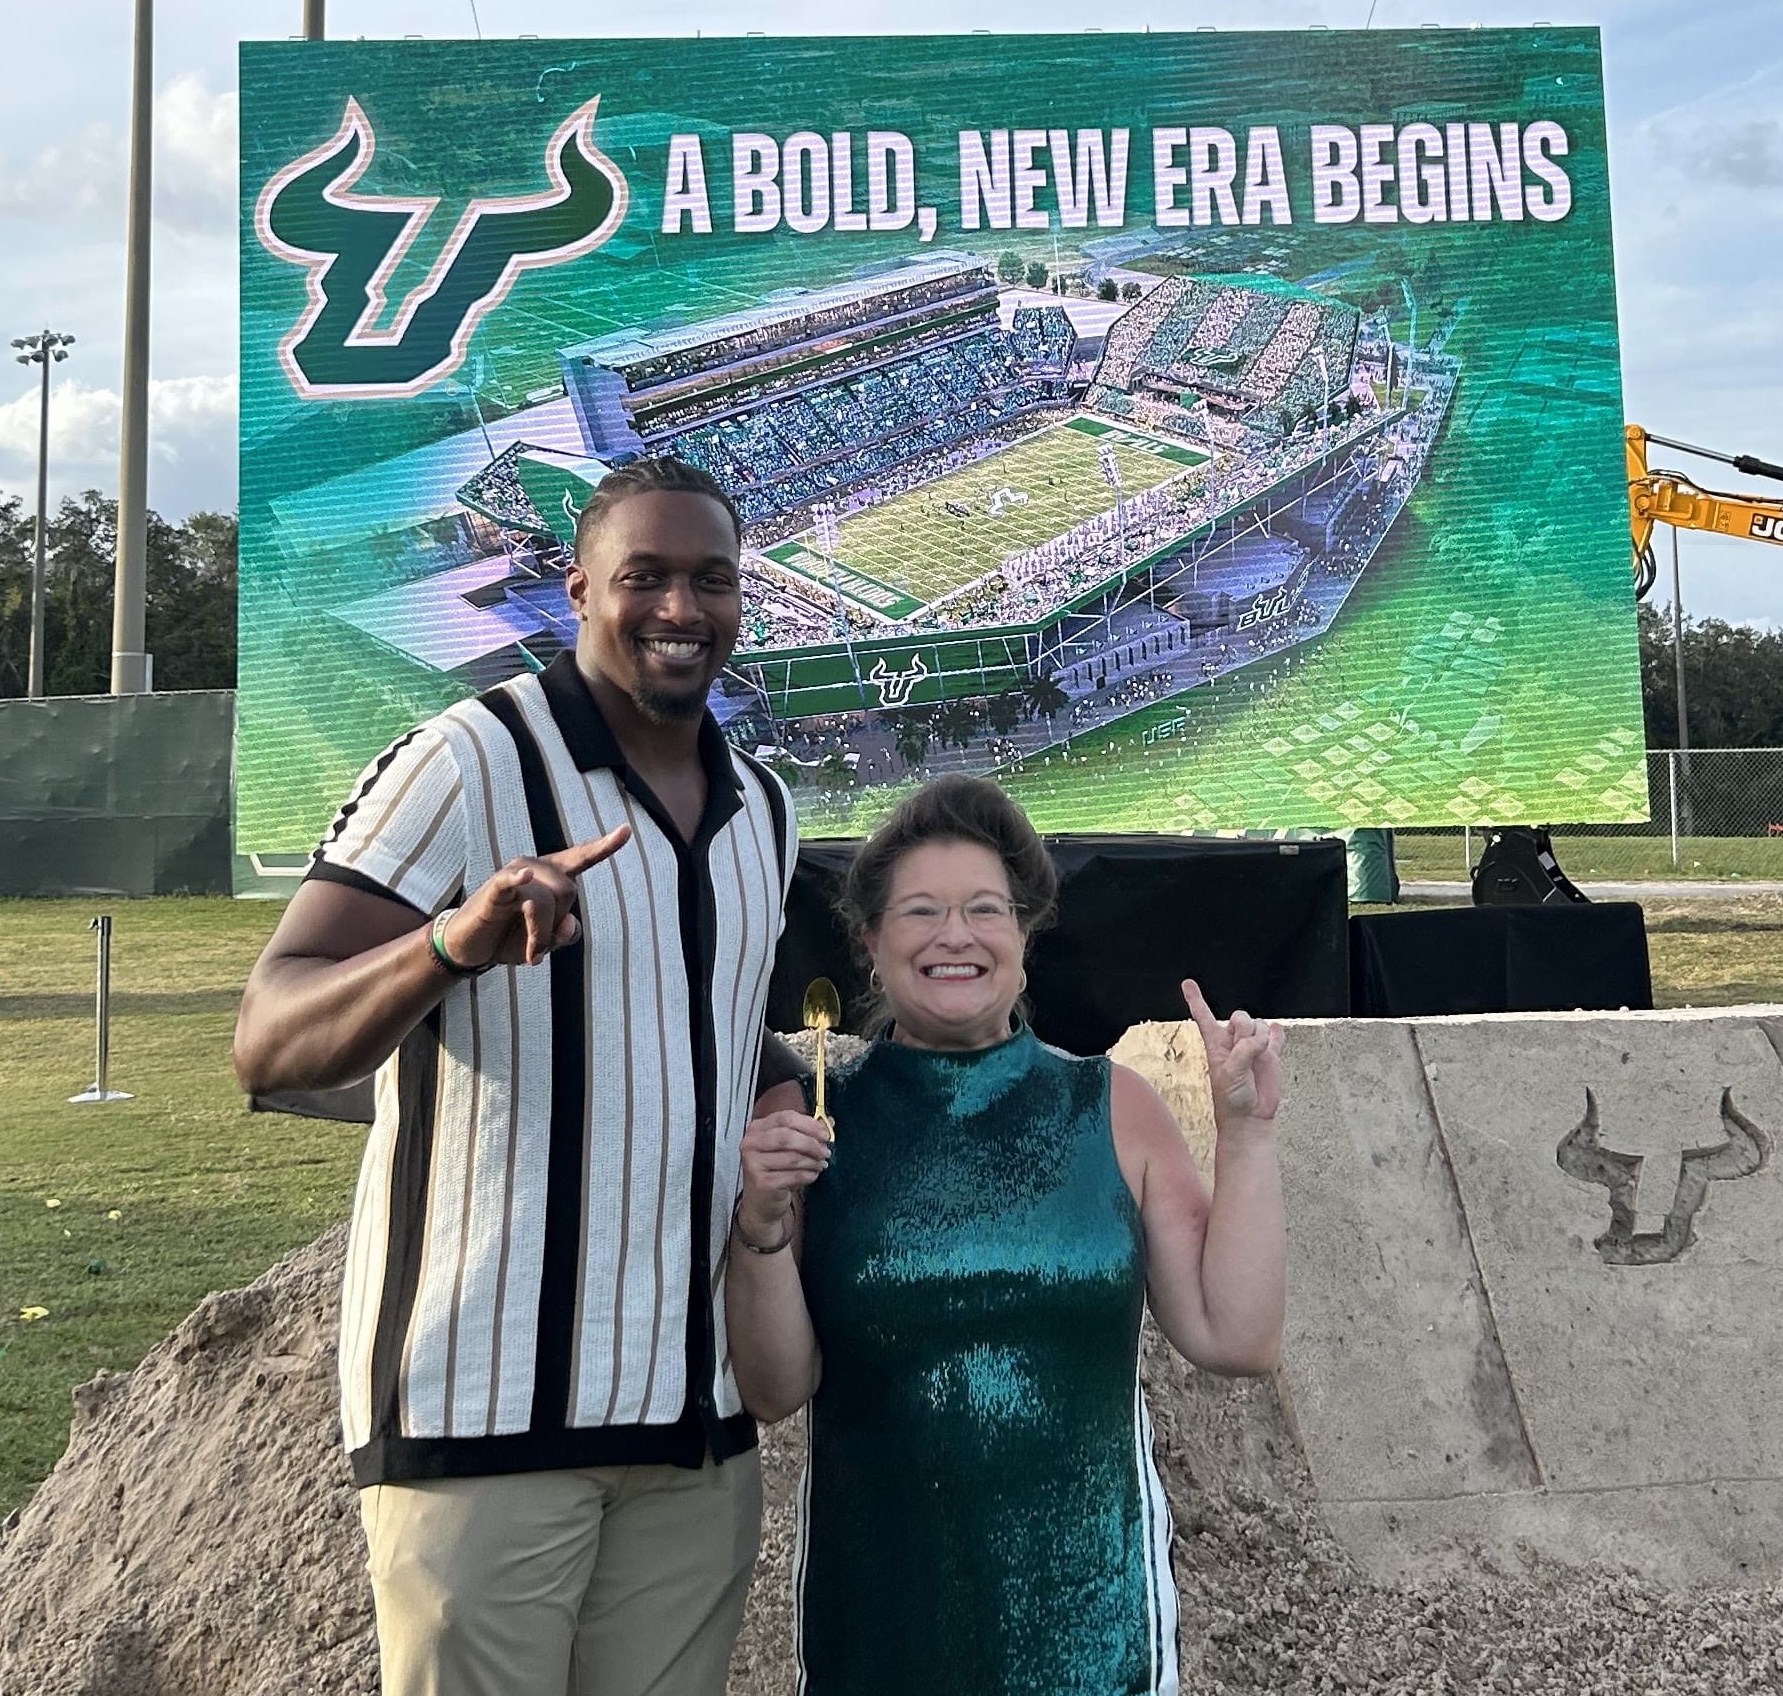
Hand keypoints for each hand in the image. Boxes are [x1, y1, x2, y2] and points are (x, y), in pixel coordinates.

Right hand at [442, 826, 632, 968]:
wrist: (471, 947)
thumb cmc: (510, 936)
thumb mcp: (545, 941)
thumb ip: (566, 934)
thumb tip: (570, 924)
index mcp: (552, 875)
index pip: (581, 858)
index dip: (605, 847)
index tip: (626, 830)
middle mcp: (535, 867)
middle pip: (567, 892)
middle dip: (556, 925)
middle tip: (539, 945)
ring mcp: (514, 875)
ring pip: (545, 902)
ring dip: (539, 936)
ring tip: (530, 954)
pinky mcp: (493, 890)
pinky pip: (511, 883)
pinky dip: (518, 881)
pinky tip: (524, 876)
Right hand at [737, 1109, 831, 1241]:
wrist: (761, 1202)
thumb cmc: (775, 1170)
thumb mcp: (788, 1148)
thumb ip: (806, 1131)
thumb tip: (829, 1122)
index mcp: (757, 1129)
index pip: (785, 1118)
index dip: (809, 1124)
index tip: (825, 1133)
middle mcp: (751, 1144)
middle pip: (788, 1137)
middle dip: (812, 1144)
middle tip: (826, 1151)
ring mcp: (754, 1164)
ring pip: (793, 1157)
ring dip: (813, 1161)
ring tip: (820, 1164)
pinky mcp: (762, 1183)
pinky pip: (794, 1176)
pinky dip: (808, 1175)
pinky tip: (812, 1175)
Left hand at [1182, 978, 1283, 1129]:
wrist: (1250, 1118)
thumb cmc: (1231, 1100)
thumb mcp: (1230, 1074)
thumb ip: (1244, 1051)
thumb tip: (1262, 1036)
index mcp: (1216, 1045)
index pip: (1204, 1017)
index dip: (1196, 1000)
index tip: (1187, 983)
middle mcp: (1234, 1043)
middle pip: (1241, 1017)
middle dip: (1245, 1029)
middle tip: (1246, 1050)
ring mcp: (1253, 1047)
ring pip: (1259, 1024)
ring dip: (1261, 1035)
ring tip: (1259, 1056)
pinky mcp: (1270, 1055)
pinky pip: (1274, 1036)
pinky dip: (1276, 1032)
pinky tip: (1276, 1030)